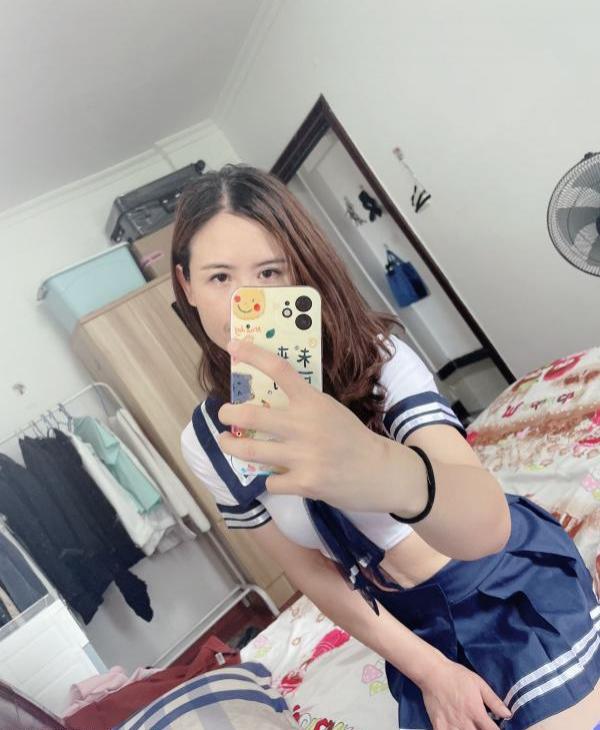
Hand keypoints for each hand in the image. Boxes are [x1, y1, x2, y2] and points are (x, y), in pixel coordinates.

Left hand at [217, 339, 390, 510]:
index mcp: (313, 402)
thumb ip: (302, 406)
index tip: (233, 346)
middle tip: (223, 414)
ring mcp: (304, 455)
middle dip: (228, 415)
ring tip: (225, 442)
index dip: (253, 355)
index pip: (279, 370)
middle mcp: (305, 425)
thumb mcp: (329, 410)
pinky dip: (270, 479)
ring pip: (250, 451)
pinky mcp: (304, 483)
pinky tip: (277, 477)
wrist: (380, 472)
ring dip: (230, 446)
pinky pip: (270, 481)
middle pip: (251, 416)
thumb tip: (266, 406)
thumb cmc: (351, 438)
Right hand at [418, 657, 510, 729]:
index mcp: (476, 712)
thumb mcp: (479, 683)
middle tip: (480, 724)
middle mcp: (465, 722)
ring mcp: (451, 725)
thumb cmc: (457, 676)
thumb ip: (493, 700)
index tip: (496, 728)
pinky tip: (455, 729)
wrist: (433, 672)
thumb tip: (508, 714)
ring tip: (469, 727)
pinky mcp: (438, 726)